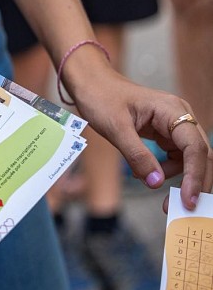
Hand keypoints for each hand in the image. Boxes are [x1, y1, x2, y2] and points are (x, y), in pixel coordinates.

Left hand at [70, 67, 211, 211]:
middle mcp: (179, 116)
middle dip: (193, 181)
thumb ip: (137, 156)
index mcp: (172, 110)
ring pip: (188, 157)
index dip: (195, 175)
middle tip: (181, 207)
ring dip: (178, 177)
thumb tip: (157, 183)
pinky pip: (174, 155)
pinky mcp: (164, 132)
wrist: (90, 83)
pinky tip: (146, 172)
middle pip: (200, 154)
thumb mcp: (116, 129)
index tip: (189, 199)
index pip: (195, 147)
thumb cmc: (101, 98)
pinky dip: (165, 168)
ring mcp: (173, 124)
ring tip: (153, 185)